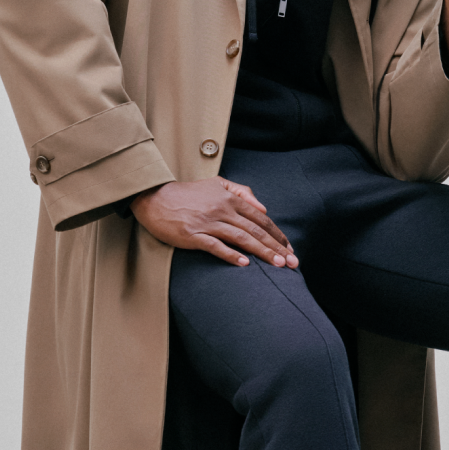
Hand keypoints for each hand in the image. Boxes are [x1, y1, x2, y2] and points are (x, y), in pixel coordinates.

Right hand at [129, 177, 298, 268]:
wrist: (155, 197)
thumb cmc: (188, 192)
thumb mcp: (216, 184)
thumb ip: (241, 192)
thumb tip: (262, 208)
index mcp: (230, 198)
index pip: (260, 218)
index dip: (277, 234)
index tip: (290, 248)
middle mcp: (222, 210)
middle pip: (256, 230)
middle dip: (277, 247)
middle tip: (293, 262)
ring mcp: (208, 223)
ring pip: (241, 239)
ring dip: (262, 253)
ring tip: (278, 265)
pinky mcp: (193, 235)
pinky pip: (216, 247)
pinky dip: (232, 255)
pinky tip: (245, 264)